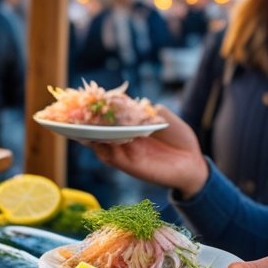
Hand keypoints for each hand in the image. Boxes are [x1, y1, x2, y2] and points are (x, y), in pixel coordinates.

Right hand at [90, 106, 208, 196]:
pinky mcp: (132, 166)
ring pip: (102, 146)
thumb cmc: (179, 139)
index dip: (96, 111)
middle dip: (86, 124)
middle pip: (99, 133)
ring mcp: (126, 154)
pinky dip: (107, 147)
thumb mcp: (166, 119)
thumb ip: (152, 111)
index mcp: (130, 129)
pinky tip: (104, 137)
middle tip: (74, 114)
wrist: (193, 162)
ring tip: (84, 124)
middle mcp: (124, 142)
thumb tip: (139, 104)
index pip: (108, 119)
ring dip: (93, 136)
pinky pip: (114, 157)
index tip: (84, 100)